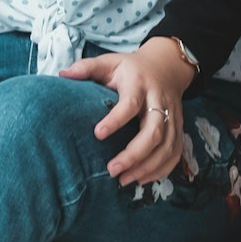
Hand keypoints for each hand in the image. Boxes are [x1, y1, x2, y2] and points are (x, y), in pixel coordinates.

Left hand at [58, 38, 193, 185]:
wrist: (167, 66)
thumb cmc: (131, 68)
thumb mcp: (110, 62)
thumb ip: (87, 67)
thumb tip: (62, 75)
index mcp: (139, 84)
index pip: (131, 104)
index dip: (116, 120)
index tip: (98, 134)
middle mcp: (159, 101)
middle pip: (154, 131)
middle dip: (135, 154)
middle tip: (112, 169)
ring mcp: (173, 116)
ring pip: (167, 146)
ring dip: (147, 167)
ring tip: (123, 179)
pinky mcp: (178, 128)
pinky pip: (175, 152)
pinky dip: (161, 169)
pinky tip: (142, 179)